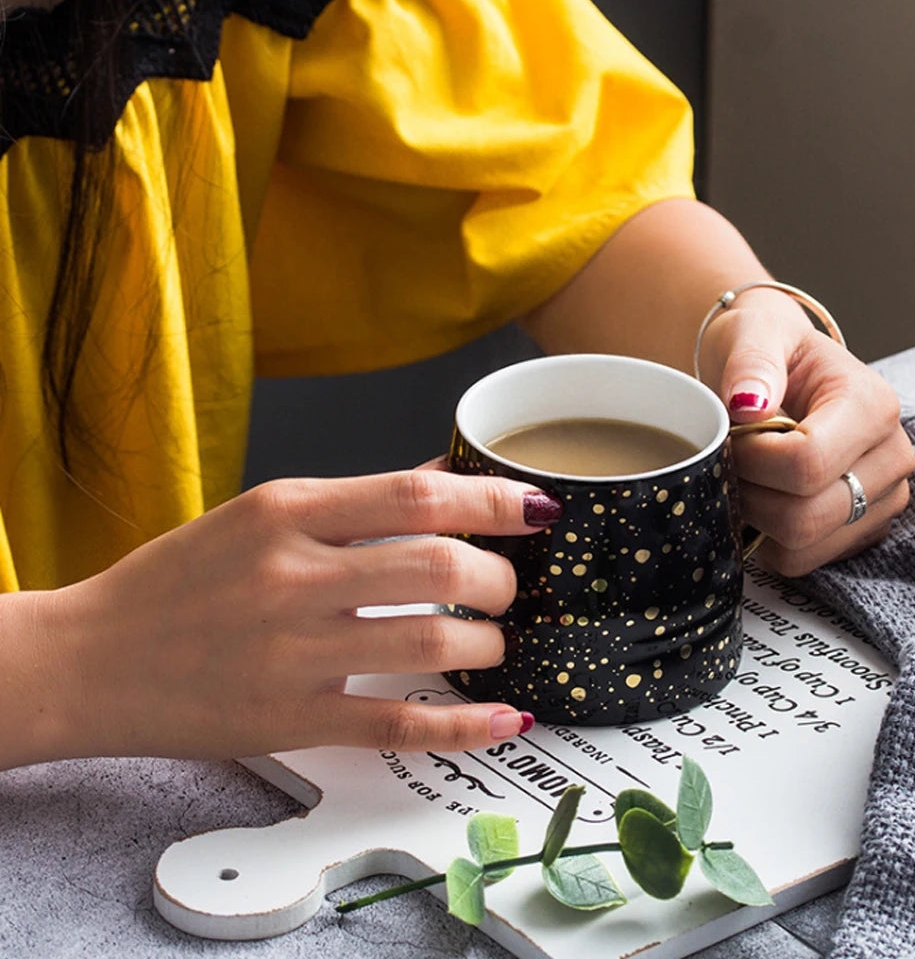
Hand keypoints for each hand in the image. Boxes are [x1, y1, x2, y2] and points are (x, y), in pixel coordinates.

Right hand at [9, 472, 561, 766]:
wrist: (91, 658)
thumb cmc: (176, 580)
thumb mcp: (260, 513)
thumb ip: (357, 501)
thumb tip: (445, 480)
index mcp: (287, 512)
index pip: (417, 495)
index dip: (493, 500)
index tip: (535, 508)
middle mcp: (294, 576)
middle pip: (441, 567)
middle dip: (498, 579)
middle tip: (504, 587)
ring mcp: (294, 653)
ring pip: (433, 643)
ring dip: (487, 644)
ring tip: (490, 642)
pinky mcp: (292, 720)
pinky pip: (399, 723)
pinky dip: (465, 724)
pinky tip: (506, 718)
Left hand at [698, 287, 914, 575]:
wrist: (778, 364)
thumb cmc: (768, 345)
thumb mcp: (756, 333)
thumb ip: (752, 361)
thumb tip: (748, 403)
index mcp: (872, 407)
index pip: (806, 463)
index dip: (751, 460)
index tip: (730, 436)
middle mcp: (891, 459)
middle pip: (805, 516)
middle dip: (749, 493)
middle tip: (728, 461)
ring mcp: (881, 501)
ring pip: (802, 546)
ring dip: (755, 517)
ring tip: (744, 475)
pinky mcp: (860, 531)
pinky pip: (800, 560)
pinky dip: (766, 537)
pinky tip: (759, 496)